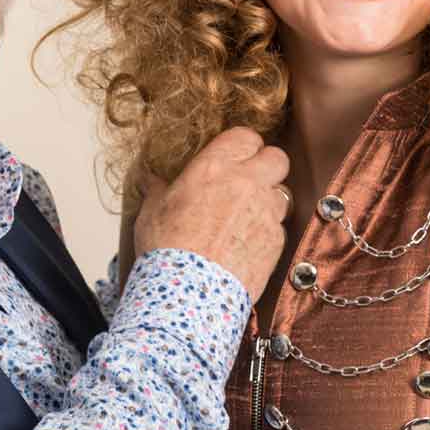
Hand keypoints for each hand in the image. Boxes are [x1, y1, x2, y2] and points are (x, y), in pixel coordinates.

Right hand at [133, 128, 289, 300]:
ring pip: (282, 193)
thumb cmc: (166, 249)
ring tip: (247, 216)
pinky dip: (268, 231)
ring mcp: (266, 212)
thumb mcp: (152, 210)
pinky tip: (246, 243)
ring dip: (269, 200)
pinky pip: (279, 226)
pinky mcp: (276, 241)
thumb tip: (147, 177)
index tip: (235, 156)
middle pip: (276, 158)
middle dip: (266, 166)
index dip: (243, 146)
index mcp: (215, 166)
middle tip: (249, 180)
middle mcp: (247, 183)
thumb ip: (157, 188)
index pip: (247, 136)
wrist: (187, 293)